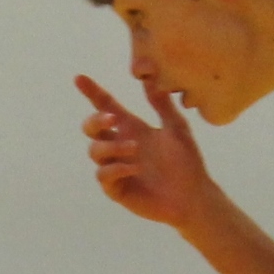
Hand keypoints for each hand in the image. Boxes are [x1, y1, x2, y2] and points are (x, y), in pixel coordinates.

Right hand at [76, 74, 210, 227]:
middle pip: (91, 129)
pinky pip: (104, 176)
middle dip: (95, 121)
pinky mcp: (117, 189)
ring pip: (95, 151)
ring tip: (134, 148)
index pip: (106, 106)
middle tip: (111, 119)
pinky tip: (135, 168)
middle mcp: (119, 146)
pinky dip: (116, 169)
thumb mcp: (176, 128)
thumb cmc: (186, 163)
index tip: (79, 79)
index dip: (92, 93)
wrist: (193, 196)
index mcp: (131, 128)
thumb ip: (161, 104)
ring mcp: (116, 168)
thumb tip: (150, 77)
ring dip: (111, 146)